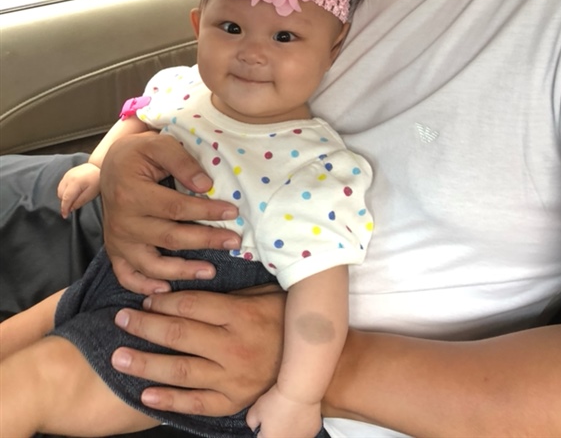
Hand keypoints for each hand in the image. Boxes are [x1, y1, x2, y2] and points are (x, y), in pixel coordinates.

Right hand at [57, 162, 100, 217]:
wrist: (99, 166)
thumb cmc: (97, 181)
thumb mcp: (92, 193)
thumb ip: (80, 201)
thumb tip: (71, 208)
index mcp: (75, 182)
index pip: (66, 198)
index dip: (64, 208)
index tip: (65, 216)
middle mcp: (69, 177)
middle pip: (61, 194)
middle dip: (65, 202)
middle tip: (72, 207)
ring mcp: (67, 174)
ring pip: (60, 190)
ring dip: (64, 197)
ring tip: (74, 199)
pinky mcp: (67, 173)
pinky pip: (62, 185)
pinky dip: (64, 191)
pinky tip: (73, 192)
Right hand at [100, 131, 241, 294]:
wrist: (112, 164)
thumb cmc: (139, 153)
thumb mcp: (158, 145)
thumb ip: (182, 161)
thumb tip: (205, 185)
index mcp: (132, 192)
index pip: (176, 207)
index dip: (207, 211)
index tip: (232, 212)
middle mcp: (122, 221)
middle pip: (170, 237)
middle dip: (205, 240)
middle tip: (233, 241)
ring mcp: (118, 239)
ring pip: (151, 264)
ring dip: (182, 271)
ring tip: (209, 271)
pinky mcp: (115, 250)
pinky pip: (127, 275)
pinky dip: (144, 287)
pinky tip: (166, 289)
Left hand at [110, 286, 285, 415]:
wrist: (318, 365)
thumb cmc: (287, 323)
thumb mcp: (266, 295)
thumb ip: (232, 292)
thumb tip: (195, 281)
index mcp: (241, 314)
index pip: (191, 306)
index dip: (164, 301)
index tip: (145, 299)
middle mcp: (234, 346)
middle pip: (179, 335)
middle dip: (145, 326)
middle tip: (120, 319)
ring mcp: (232, 377)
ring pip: (180, 370)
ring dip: (145, 362)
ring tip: (119, 356)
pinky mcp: (233, 402)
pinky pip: (196, 403)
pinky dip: (169, 400)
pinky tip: (145, 394)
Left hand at [246, 384, 321, 437]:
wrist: (299, 391)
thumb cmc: (276, 401)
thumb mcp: (254, 410)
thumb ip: (251, 423)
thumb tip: (255, 427)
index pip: (262, 437)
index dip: (262, 428)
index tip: (265, 419)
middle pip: (278, 437)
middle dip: (276, 430)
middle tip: (277, 415)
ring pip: (292, 435)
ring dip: (289, 429)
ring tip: (288, 414)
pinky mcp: (313, 432)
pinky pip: (304, 431)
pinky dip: (301, 426)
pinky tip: (300, 414)